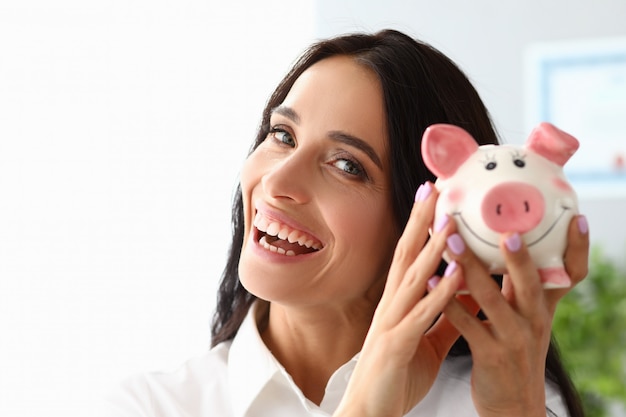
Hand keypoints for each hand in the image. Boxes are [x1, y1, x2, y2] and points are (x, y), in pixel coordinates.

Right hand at [334, 183, 467, 416]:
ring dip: (432, 247)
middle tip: (434, 187)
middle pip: (407, 255)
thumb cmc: (396, 375)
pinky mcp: (397, 345)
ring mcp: (392, 323)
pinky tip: (455, 274)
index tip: (432, 196)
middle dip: (420, 220)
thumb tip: (464, 294)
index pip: (410, 256)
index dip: (420, 226)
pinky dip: (439, 294)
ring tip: (450, 218)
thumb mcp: (425, 341)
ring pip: (413, 278)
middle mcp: (392, 306)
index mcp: (399, 304)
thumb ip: (443, 317)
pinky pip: (422, 316)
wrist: (371, 411)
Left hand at [441, 215, 589, 416]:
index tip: (575, 218)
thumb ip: (520, 287)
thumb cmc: (514, 353)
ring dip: (469, 267)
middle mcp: (533, 320)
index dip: (577, 248)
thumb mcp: (527, 320)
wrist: (513, 407)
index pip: (571, 275)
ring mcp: (513, 339)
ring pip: (490, 298)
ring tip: (450, 241)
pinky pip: (467, 325)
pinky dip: (449, 302)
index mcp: (542, 308)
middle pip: (529, 281)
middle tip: (505, 227)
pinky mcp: (490, 356)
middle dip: (516, 254)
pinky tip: (430, 282)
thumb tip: (513, 246)